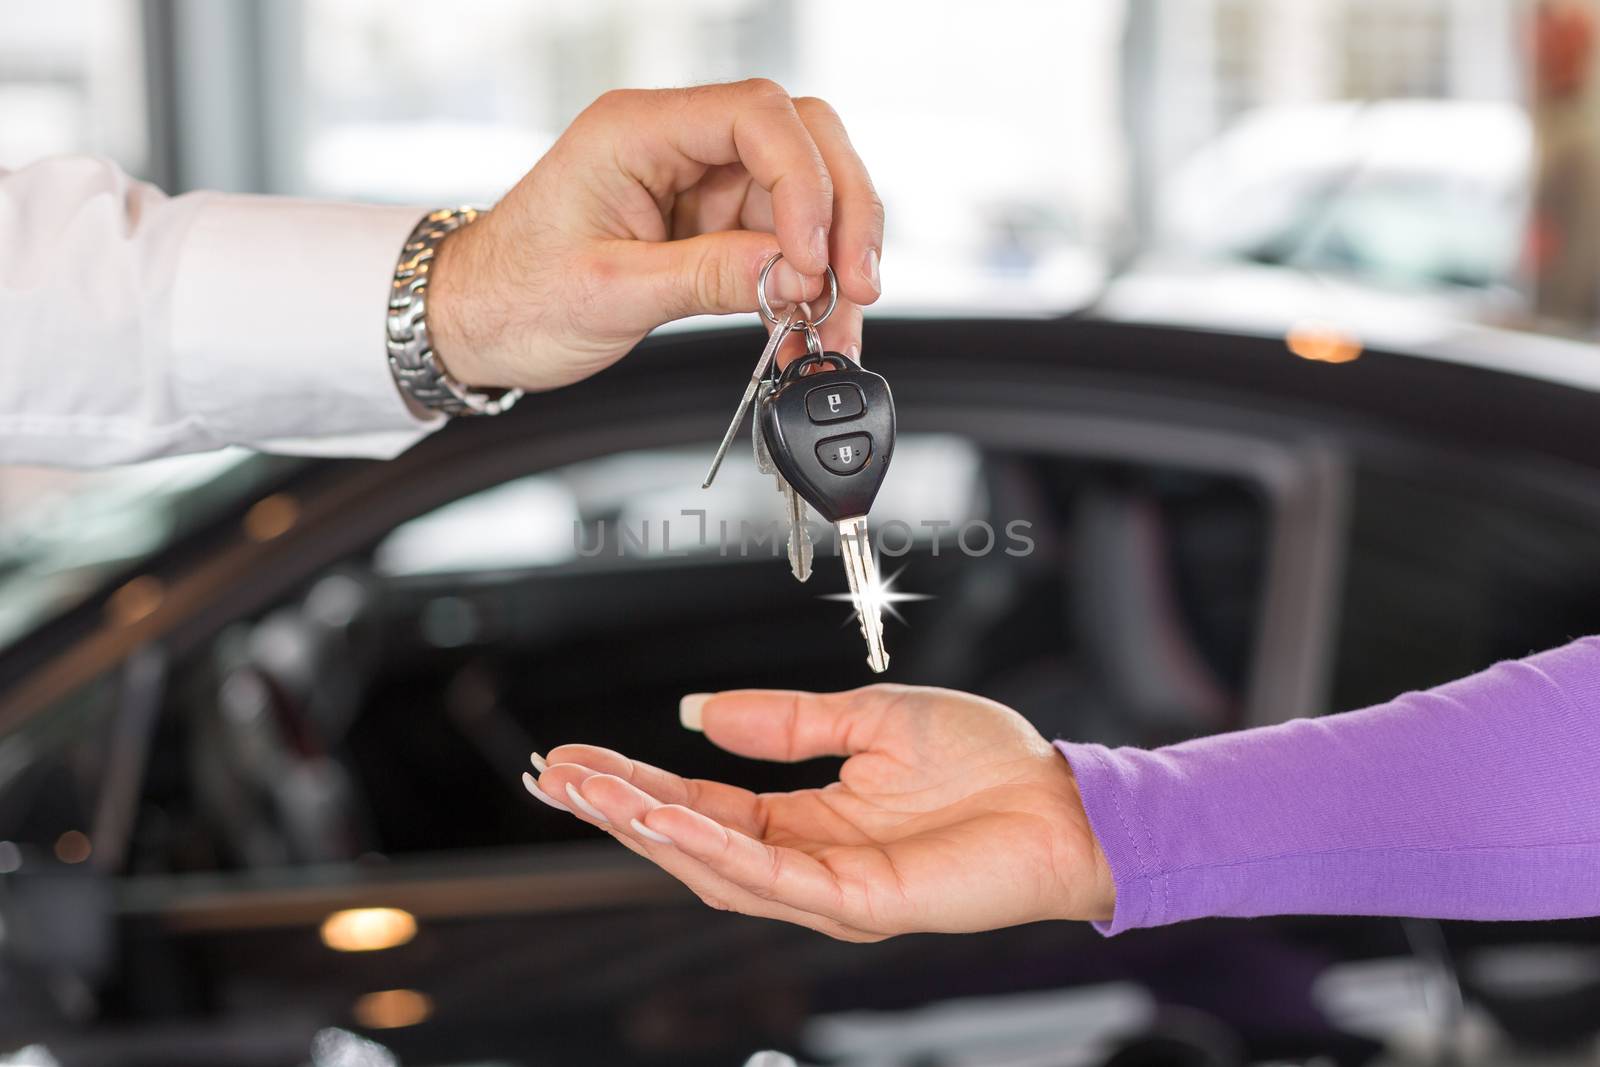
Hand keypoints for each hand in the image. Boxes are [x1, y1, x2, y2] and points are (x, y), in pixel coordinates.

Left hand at [427, 80, 883, 392]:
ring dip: (834, 258)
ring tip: (836, 325)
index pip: (757, 117)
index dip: (804, 182)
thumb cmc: (513, 294)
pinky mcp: (711, 226)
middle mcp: (678, 144)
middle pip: (802, 140)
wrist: (477, 323)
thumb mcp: (610, 292)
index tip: (809, 257)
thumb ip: (707, 276)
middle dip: (841, 211)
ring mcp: (700, 184)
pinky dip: (808, 284)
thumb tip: (791, 276)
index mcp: (637, 130)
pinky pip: (783, 242)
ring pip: (805, 196)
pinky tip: (813, 326)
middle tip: (853, 284)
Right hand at [527, 686, 1114, 941]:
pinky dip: (713, 848)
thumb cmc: (988, 763)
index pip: (702, 803)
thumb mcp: (869, 717)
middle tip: (557, 776)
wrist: (1062, 800)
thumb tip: (701, 712)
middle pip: (691, 840)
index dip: (637, 783)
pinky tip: (667, 818)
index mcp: (810, 818)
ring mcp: (829, 889)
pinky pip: (771, 876)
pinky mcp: (859, 902)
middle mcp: (809, 860)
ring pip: (716, 866)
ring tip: (593, 793)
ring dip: (649, 829)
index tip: (579, 757)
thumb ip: (786, 721)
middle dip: (619, 810)